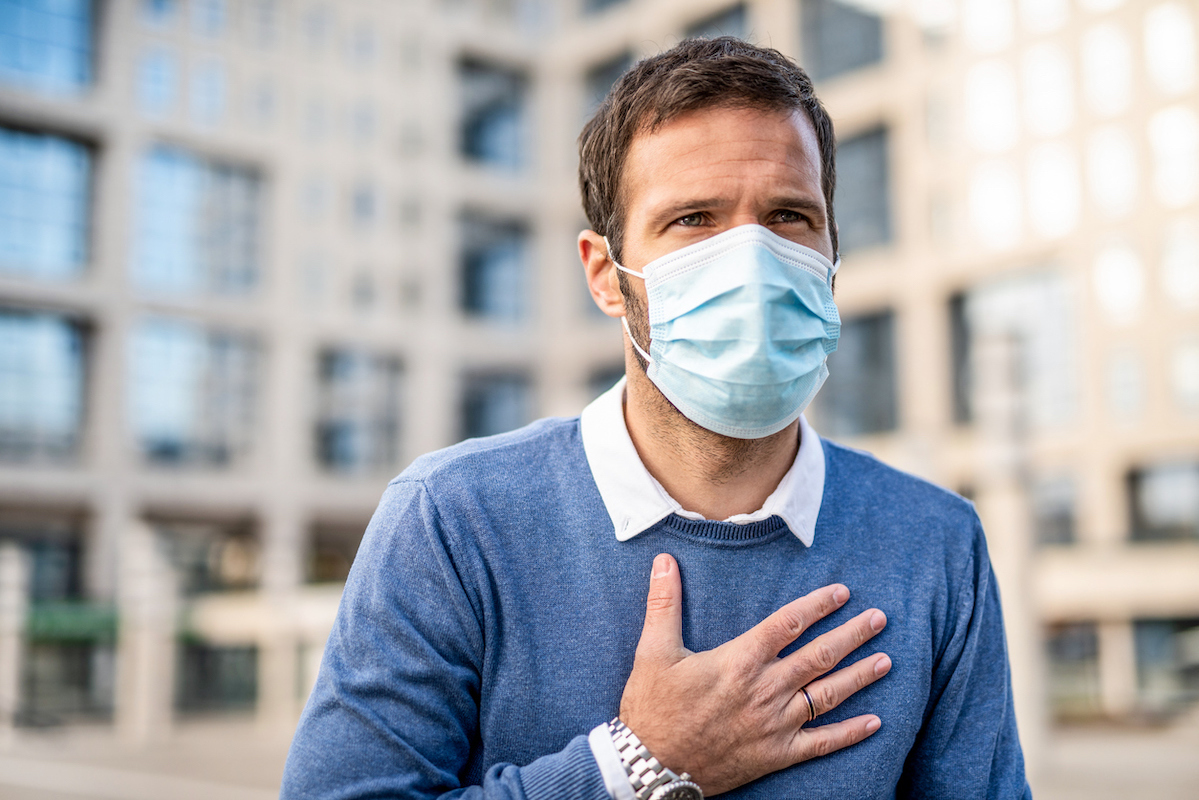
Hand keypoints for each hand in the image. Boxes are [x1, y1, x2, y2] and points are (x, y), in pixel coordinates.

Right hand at [619, 553, 890, 795]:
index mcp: (740, 660)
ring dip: (859, 676)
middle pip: (819, 655)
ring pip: (828, 695)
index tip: (842, 592)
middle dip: (853, 634)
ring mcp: (775, 724)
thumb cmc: (652, 708)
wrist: (651, 767)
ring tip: (885, 660)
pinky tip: (875, 723)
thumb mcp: (653, 651)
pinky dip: (850, 733)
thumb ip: (664, 603)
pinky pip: (822, 743)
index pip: (789, 623)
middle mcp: (765, 690)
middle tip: (880, 618)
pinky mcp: (776, 755)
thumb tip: (664, 560)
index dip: (818, 605)